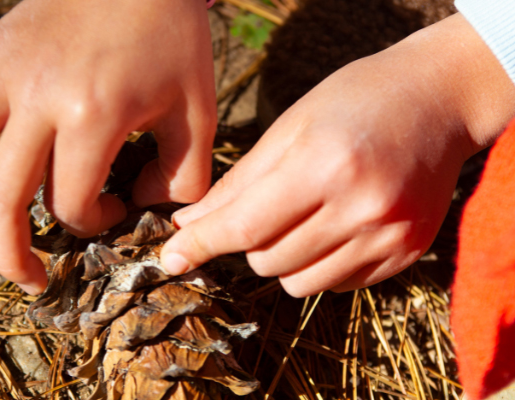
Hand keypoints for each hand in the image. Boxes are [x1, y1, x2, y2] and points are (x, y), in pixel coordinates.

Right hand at [0, 0, 216, 293]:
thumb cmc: (174, 37)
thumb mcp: (198, 111)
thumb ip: (185, 177)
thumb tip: (146, 206)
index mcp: (93, 117)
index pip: (71, 203)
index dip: (91, 224)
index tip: (112, 209)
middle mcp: (38, 99)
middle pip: (1, 197)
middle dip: (10, 254)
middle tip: (28, 278)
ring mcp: (5, 70)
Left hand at [161, 13, 514, 296]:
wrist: (440, 99)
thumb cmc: (356, 101)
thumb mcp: (290, 127)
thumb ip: (238, 183)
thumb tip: (188, 224)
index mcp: (323, 166)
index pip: (244, 227)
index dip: (200, 244)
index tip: (169, 258)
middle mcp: (360, 209)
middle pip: (266, 261)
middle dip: (248, 240)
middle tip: (268, 204)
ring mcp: (389, 237)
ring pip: (298, 282)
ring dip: (282, 258)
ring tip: (303, 215)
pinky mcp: (407, 254)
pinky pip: (337, 285)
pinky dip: (320, 263)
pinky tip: (335, 225)